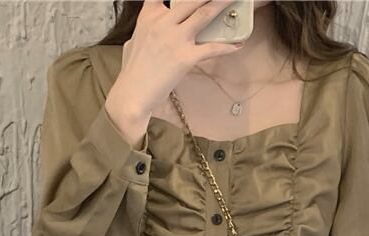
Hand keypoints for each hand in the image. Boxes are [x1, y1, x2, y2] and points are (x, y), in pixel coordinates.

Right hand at [105, 1, 243, 145]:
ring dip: (222, 5)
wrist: (132, 94)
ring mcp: (174, 39)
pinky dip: (226, 47)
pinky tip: (236, 45)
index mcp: (149, 16)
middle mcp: (162, 22)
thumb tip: (153, 27)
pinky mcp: (184, 57)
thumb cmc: (133, 71)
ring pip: (204, 14)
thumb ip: (148, 29)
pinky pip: (210, 48)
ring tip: (234, 0)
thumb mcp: (135, 40)